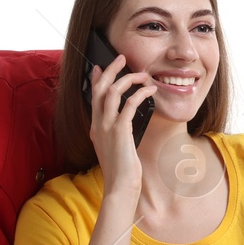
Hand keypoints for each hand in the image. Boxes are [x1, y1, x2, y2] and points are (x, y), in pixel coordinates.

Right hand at [88, 54, 156, 197]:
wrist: (121, 187)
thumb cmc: (123, 171)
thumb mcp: (116, 148)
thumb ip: (117, 133)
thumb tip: (125, 123)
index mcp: (96, 128)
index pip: (93, 97)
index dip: (96, 79)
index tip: (100, 66)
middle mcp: (98, 124)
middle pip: (100, 88)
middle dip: (111, 69)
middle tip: (122, 58)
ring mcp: (107, 127)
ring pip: (113, 92)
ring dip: (128, 79)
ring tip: (142, 74)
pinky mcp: (120, 131)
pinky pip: (129, 105)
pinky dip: (140, 94)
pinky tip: (150, 91)